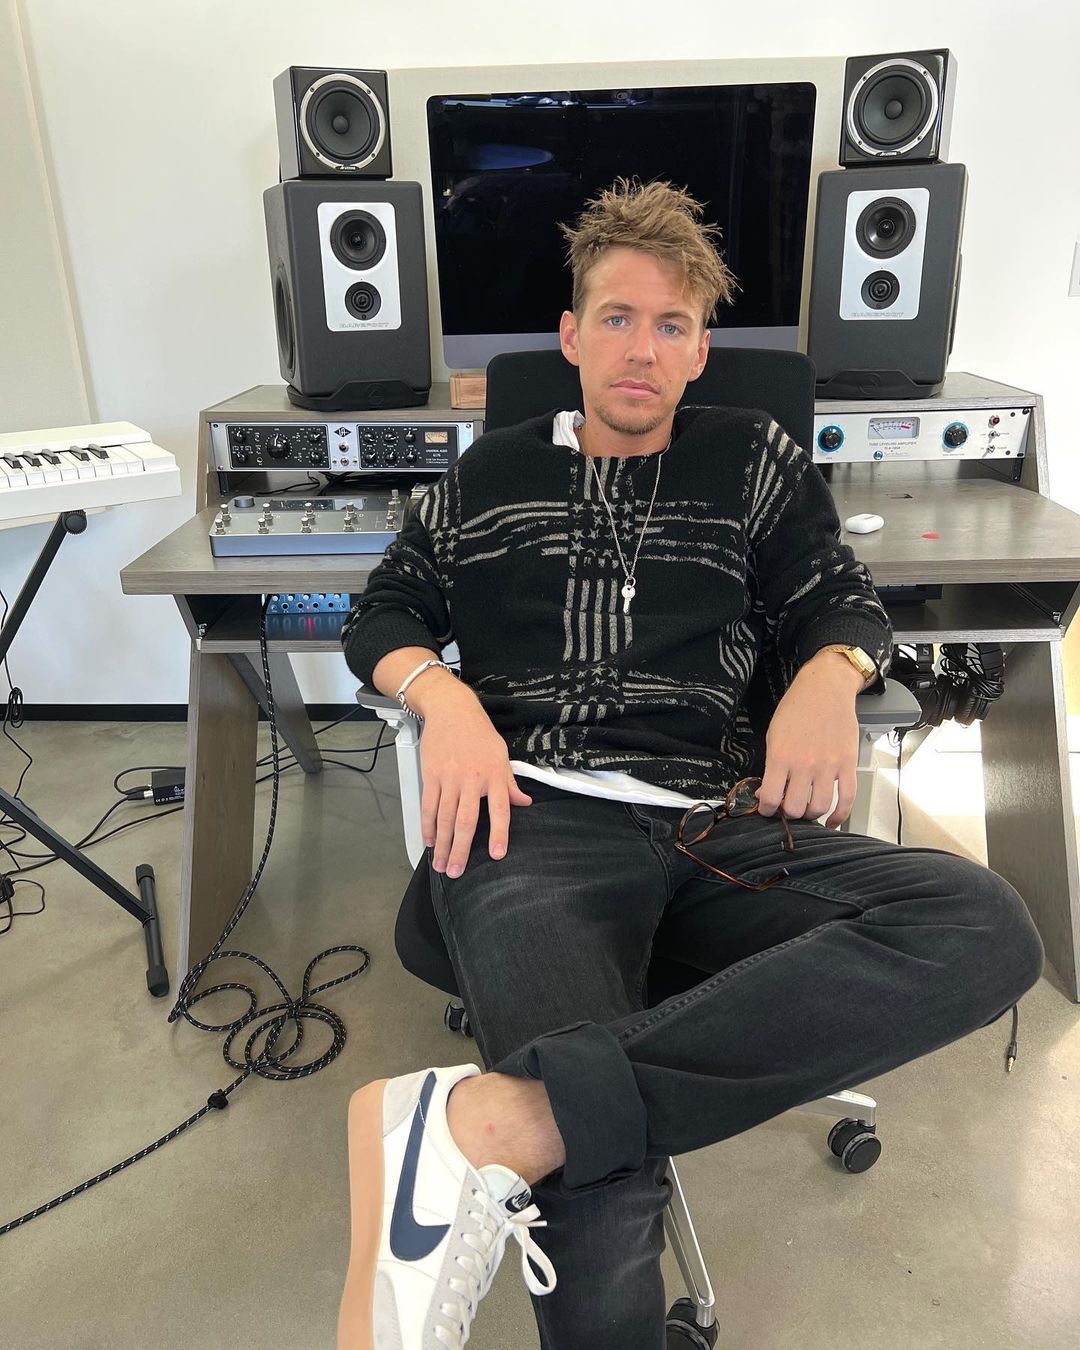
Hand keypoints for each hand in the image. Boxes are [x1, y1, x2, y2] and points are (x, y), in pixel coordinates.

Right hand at [418, 687, 532, 877]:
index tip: (497, 855)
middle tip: (457, 872)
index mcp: (494, 775)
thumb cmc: (479, 733)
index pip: (499, 810)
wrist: (452, 710)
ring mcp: (449, 778)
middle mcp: (472, 779)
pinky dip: (428, 826)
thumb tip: (524, 803)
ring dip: (442, 845)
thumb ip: (510, 784)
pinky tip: (429, 842)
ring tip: (441, 865)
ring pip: (444, 818)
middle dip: (461, 849)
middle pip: (466, 821)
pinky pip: (429, 806)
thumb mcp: (501, 756)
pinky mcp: (431, 775)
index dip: (499, 833)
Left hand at [755, 656, 861, 828]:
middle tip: (787, 807)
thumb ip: (771, 765)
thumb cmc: (797, 708)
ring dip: (811, 815)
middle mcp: (805, 764)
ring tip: (806, 809)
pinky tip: (832, 821)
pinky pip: (847, 799)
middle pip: (795, 808)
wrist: (826, 688)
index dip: (766, 809)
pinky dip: (840, 816)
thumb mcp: (773, 734)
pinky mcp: (848, 764)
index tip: (766, 809)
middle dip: (788, 813)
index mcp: (781, 756)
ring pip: (820, 808)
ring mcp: (829, 766)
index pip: (771, 797)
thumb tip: (767, 792)